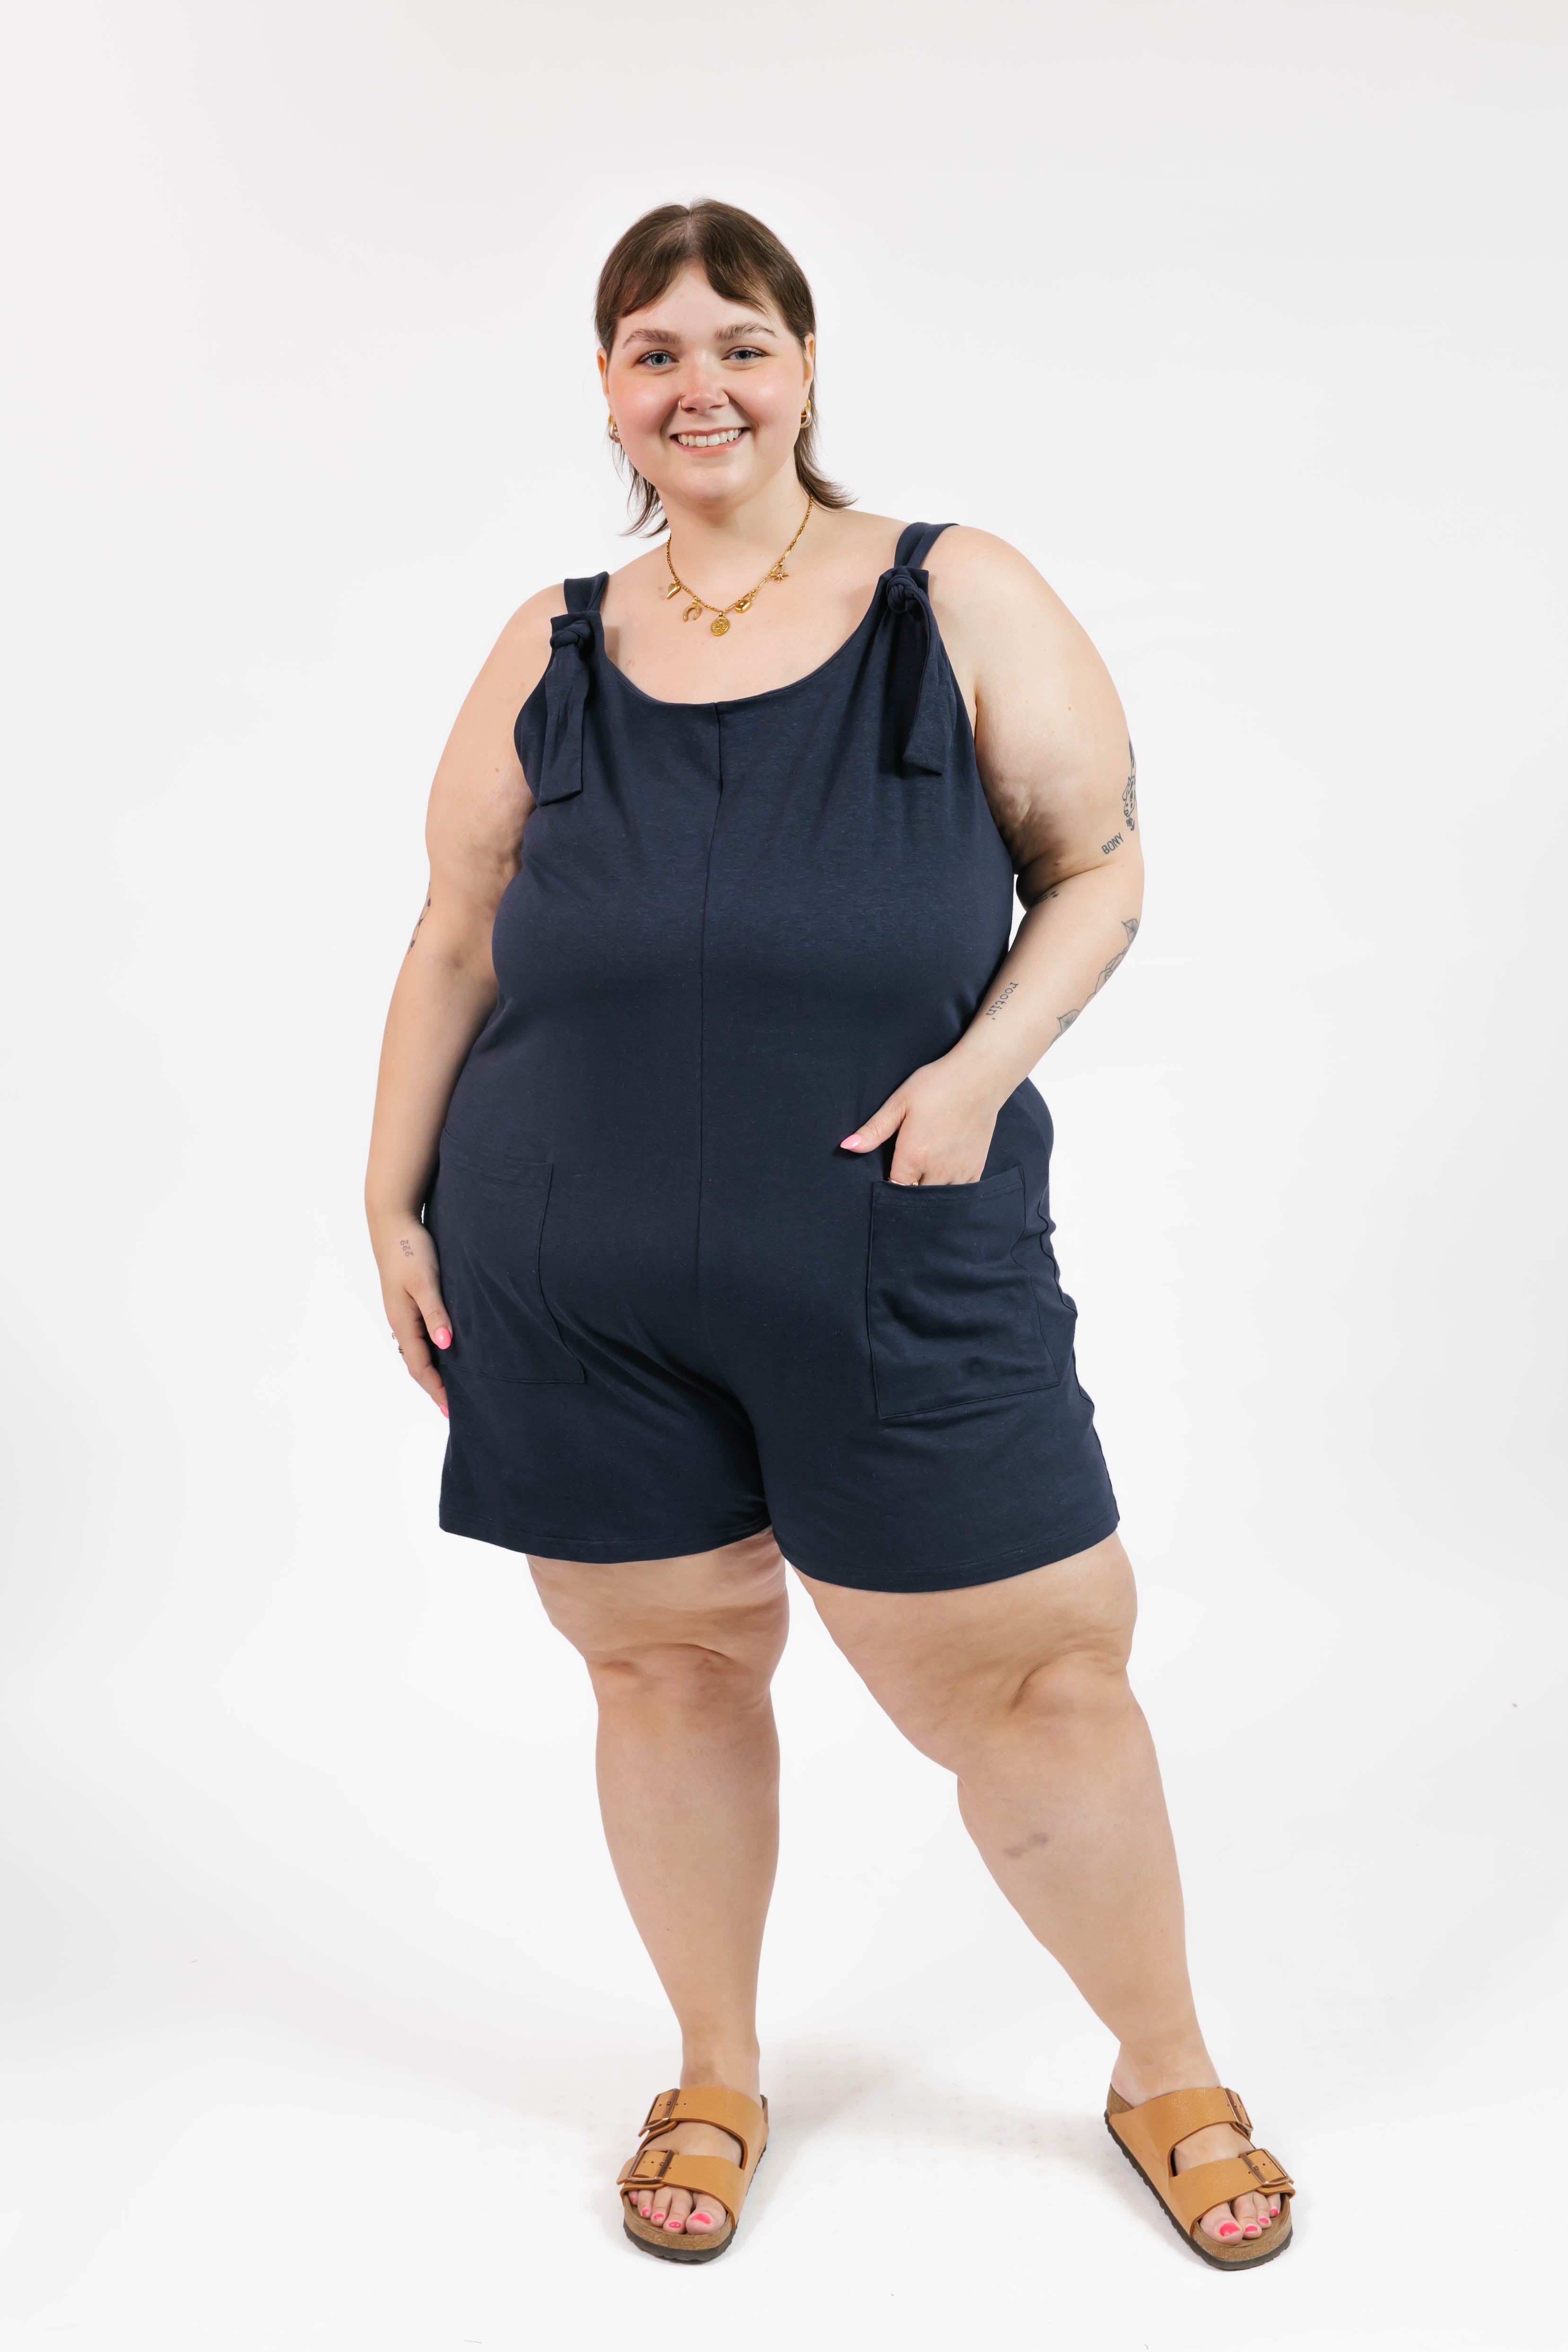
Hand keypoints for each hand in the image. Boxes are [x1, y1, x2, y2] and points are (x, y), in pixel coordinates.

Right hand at [372, 1215, 452, 1417]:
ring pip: (418, 1350)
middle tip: (453, 1407)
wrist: (393, 1220)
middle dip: (433, 1386)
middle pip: (417, 1363)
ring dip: (432, 1370)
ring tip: (451, 1386)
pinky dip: (432, 1350)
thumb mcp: (425, 1281)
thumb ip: (436, 1313)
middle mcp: (400, 1321)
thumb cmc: (410, 1248)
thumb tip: (445, 1347)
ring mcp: (403, 1311)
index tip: (451, 1410)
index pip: (419, 1366)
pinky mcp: (408, 1300)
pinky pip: (420, 1335)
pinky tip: (445, 1350)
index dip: (435, 1388)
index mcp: (403, 1321)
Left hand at [839, 1054, 1003, 1184]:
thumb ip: (874, 1130)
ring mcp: (959, 1172)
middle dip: (906, 1189)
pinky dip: (948, 1187)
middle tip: (904, 1170)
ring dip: (927, 1189)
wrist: (979, 1077)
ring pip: (937, 1197)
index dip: (887, 1185)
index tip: (886, 1174)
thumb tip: (846, 1147)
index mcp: (914, 1156)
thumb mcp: (899, 1103)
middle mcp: (937, 1170)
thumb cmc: (936, 1085)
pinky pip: (958, 1192)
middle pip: (915, 1196)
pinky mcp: (976, 1169)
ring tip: (923, 1170)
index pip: (894, 1188)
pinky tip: (942, 1170)